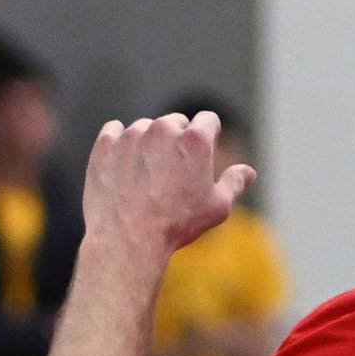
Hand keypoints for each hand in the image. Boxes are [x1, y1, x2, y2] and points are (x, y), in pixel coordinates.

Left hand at [82, 112, 254, 274]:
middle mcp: (163, 128)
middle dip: (179, 140)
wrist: (128, 236)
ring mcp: (131, 133)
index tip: (205, 150)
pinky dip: (121, 146)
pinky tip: (125, 169)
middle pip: (176, 122)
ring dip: (150, 143)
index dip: (210, 134)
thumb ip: (234, 183)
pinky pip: (116, 133)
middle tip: (175, 172)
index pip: (208, 120)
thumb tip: (248, 171)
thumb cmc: (177, 224)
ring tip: (149, 178)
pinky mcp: (106, 141)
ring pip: (146, 128)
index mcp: (194, 139)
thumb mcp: (217, 207)